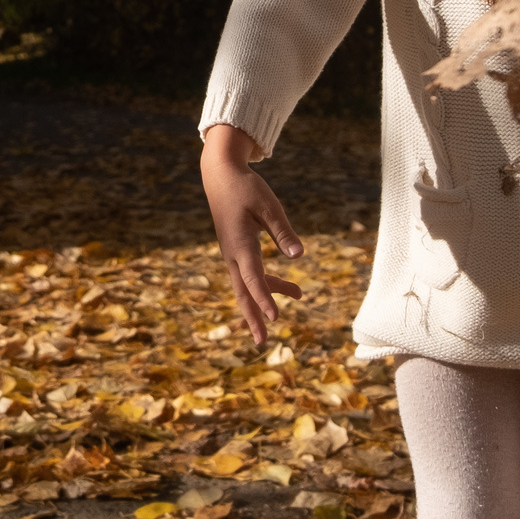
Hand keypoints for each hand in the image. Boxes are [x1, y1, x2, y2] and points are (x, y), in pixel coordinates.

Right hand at [202, 123, 302, 346]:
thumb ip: (283, 232)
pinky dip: (266, 284)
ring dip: (268, 297)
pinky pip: (250, 274)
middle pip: (244, 293)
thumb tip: (299, 255)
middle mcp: (233, 254)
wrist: (220, 176)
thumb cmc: (245, 188)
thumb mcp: (269, 206)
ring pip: (248, 285)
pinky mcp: (236, 251)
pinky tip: (287, 287)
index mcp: (240, 245)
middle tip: (263, 342)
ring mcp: (233, 254)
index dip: (265, 299)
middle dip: (254, 318)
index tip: (275, 318)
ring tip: (299, 296)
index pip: (254, 279)